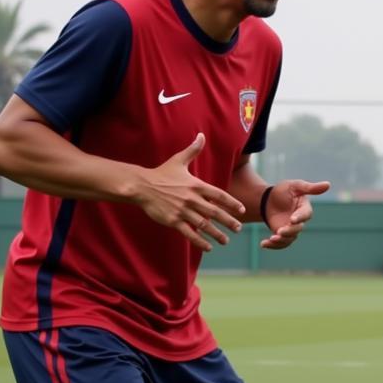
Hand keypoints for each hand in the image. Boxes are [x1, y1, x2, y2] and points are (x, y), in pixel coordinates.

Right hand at [135, 133, 244, 250]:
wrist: (141, 186)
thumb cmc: (161, 173)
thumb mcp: (178, 160)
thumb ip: (193, 150)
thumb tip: (201, 135)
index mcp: (196, 185)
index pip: (219, 195)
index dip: (232, 203)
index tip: (241, 210)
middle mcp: (191, 199)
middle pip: (215, 212)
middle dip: (228, 221)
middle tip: (238, 228)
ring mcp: (182, 211)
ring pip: (204, 225)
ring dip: (216, 234)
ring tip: (226, 241)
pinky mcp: (173, 221)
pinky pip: (189, 233)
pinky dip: (199, 241)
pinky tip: (208, 247)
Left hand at [261, 179, 330, 249]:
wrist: (268, 200)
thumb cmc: (283, 191)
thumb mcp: (295, 186)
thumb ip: (310, 188)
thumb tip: (328, 184)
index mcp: (304, 208)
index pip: (305, 214)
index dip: (300, 217)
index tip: (292, 219)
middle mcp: (300, 221)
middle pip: (297, 229)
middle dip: (289, 231)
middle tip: (279, 231)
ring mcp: (291, 229)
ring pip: (289, 239)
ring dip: (281, 241)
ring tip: (271, 239)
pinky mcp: (283, 235)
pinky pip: (281, 244)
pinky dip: (273, 246)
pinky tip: (263, 244)